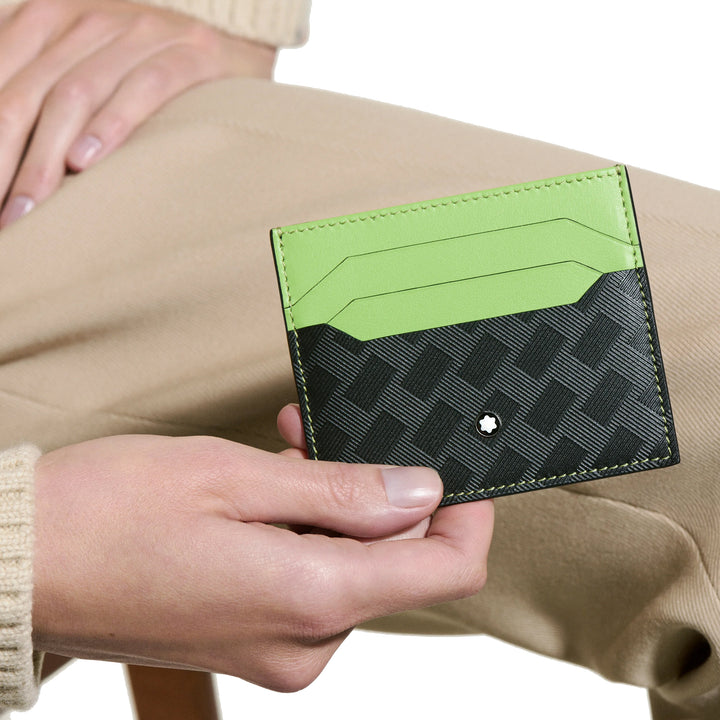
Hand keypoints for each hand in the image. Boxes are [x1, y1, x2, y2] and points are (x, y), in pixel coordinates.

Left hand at [0, 0, 275, 227]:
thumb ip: (44, 100)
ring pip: (75, 94)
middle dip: (5, 159)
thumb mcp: (89, 77)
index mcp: (51, 19)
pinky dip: (112, 124)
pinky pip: (144, 88)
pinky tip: (88, 163)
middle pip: (28, 95)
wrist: (231, 54)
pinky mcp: (189, 54)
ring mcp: (141, 33)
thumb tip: (10, 158)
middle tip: (3, 217)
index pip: (1, 81)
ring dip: (47, 157)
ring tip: (31, 206)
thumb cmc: (151, 77)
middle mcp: (89, 19)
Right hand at [32, 430, 493, 690]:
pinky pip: (309, 580)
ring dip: (327, 502)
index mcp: (310, 600)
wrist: (24, 562)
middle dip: (369, 489)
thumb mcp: (237, 478)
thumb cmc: (111, 513)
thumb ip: (343, 492)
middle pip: (391, 561)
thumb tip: (421, 493)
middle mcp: (304, 642)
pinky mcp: (252, 640)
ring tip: (276, 449)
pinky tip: (264, 491)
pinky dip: (301, 530)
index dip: (465, 516)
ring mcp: (278, 649)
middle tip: (312, 431)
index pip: (443, 570)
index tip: (453, 468)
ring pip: (348, 565)